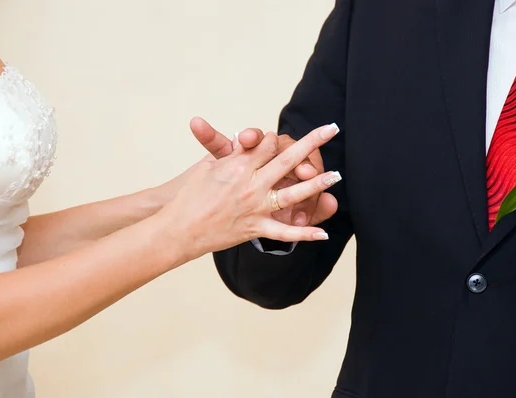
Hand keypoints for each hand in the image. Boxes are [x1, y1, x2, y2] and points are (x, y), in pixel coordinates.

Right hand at [158, 124, 341, 261]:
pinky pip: (283, 232)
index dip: (275, 140)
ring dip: (317, 184)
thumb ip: (230, 156)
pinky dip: (303, 233)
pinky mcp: (255, 228)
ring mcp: (255, 207)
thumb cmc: (189, 196)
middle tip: (331, 129)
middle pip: (287, 158)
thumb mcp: (208, 168)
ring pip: (293, 193)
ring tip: (336, 176)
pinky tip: (322, 233)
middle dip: (312, 142)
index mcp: (237, 165)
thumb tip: (244, 145)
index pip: (266, 145)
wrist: (178, 229)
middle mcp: (251, 184)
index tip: (279, 139)